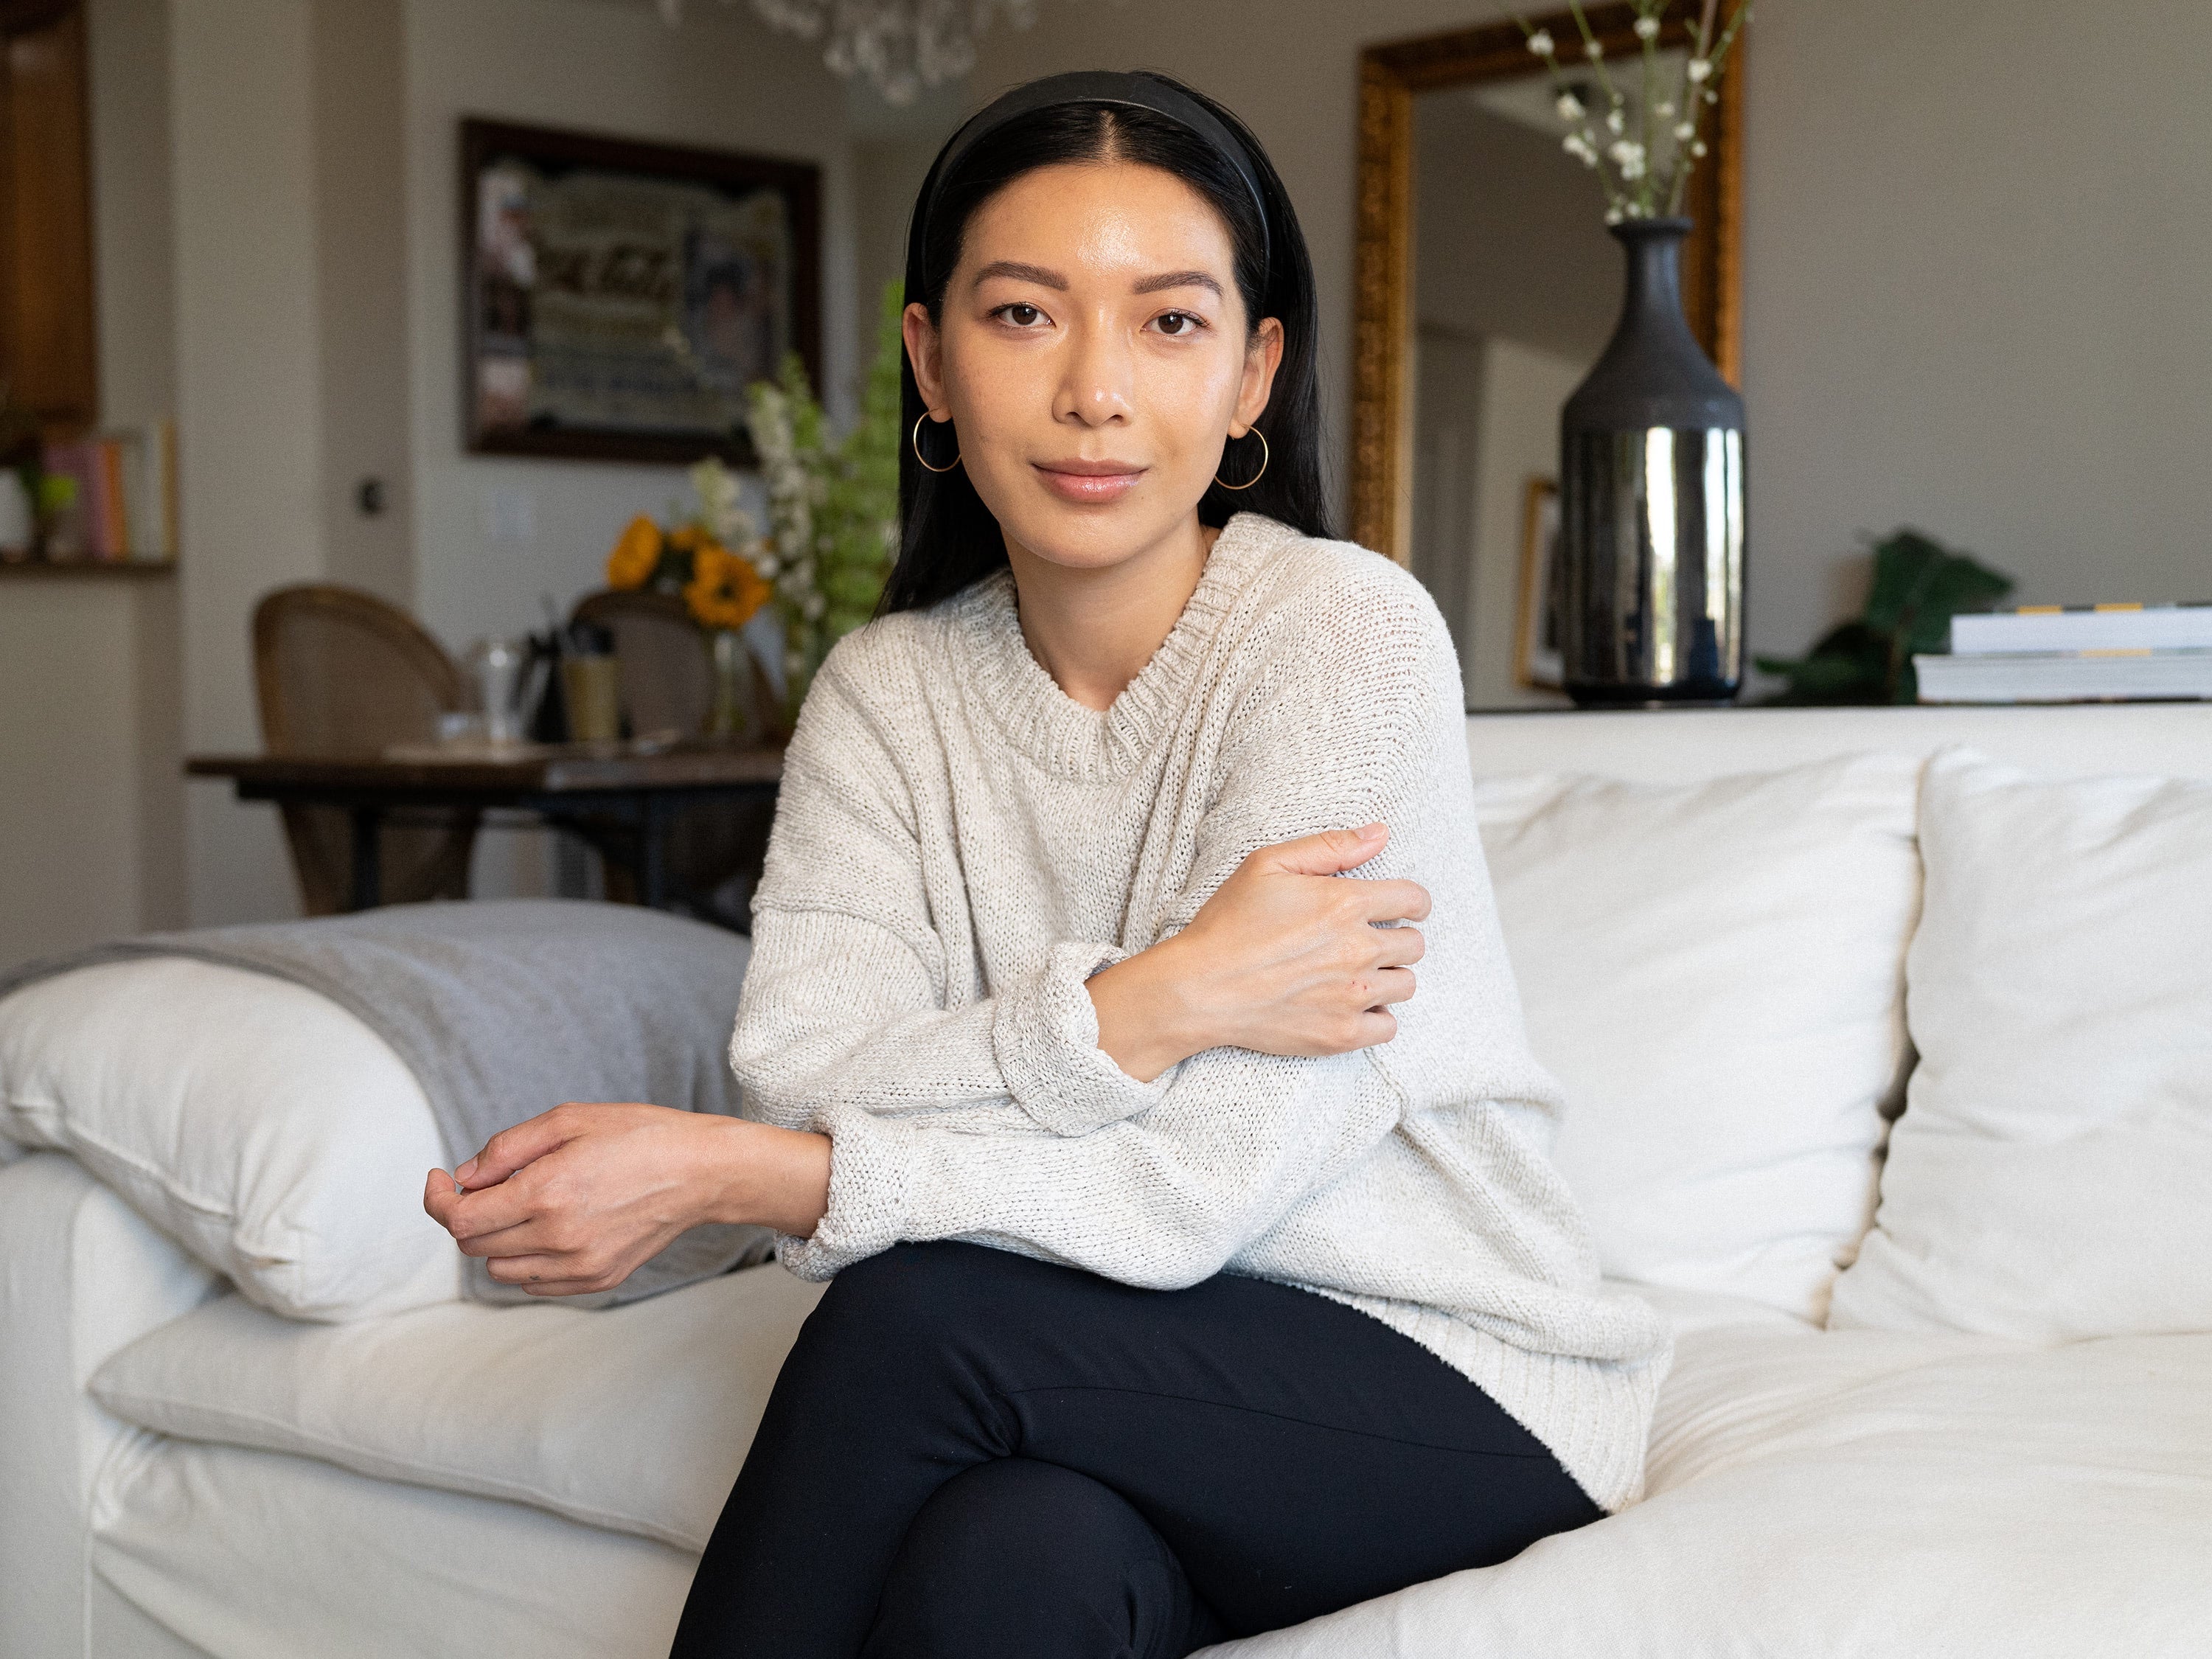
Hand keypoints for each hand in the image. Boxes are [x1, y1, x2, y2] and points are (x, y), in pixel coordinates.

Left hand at [421, 1104, 830, 1296]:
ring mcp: (578, 1265)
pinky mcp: (596, 1279)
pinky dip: (526, 1261)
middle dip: (467, 1214)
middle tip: (487, 1186)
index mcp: (545, 1193)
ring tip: (525, 1205)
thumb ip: (507, 1148)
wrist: (702, 1172)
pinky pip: (535, 1283)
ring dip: (496, 1239)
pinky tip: (549, 1228)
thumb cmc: (639, 1135)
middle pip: (474, 1245)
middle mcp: (557, 1238)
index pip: (459, 1218)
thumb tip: (464, 1177)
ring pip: (500, 1270)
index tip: (439, 1179)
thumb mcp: (569, 1119)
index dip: (436, 1200)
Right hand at [1085, 823, 1427, 1081]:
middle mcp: (1358, 950)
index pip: (1415, 901)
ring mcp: (1353, 996)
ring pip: (1406, 985)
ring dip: (1387, 977)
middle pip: (1414, 945)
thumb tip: (1380, 834)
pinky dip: (1375, 1017)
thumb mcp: (1268, 865)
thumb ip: (1330, 846)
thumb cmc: (1228, 923)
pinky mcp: (1342, 1035)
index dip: (1410, 902)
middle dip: (1396, 938)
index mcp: (1346, 903)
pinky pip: (1389, 1027)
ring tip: (1355, 974)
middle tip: (1365, 941)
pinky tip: (1349, 1005)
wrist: (1199, 989)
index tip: (1398, 909)